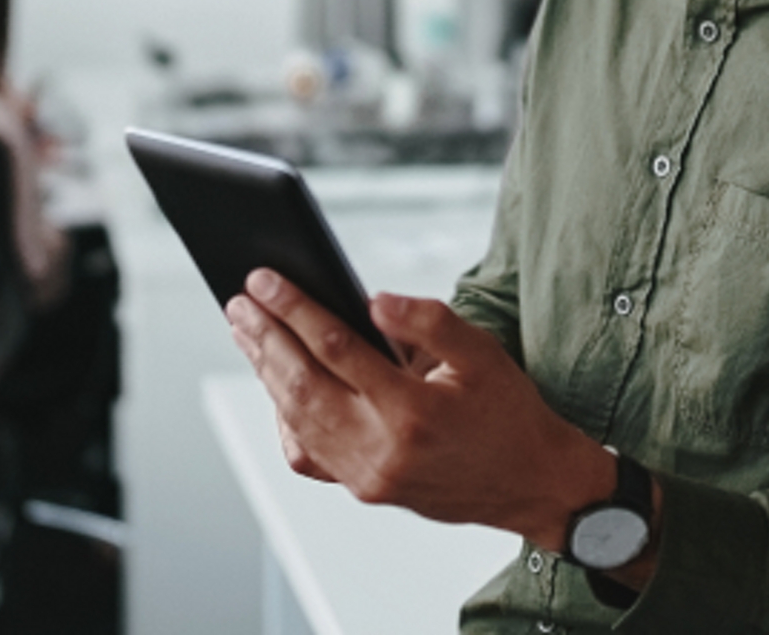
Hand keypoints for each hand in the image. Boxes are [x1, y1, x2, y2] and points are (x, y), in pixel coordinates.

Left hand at [225, 270, 616, 550]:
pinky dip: (285, 418)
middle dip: (265, 338)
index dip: (295, 309)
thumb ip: (429, 321)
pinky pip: (308, 454)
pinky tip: (277, 387)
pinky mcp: (364, 490)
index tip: (266, 279)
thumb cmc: (509, 411)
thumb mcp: (483, 353)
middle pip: (302, 385)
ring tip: (246, 332)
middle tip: (238, 300)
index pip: (337, 349)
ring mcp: (367, 477)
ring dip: (266, 372)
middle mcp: (381, 451)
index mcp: (413, 411)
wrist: (530, 483)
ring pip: (297, 420)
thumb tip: (374, 299)